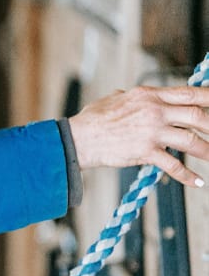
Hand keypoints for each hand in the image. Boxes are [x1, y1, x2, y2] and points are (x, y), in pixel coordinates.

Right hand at [68, 86, 208, 186]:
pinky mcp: (145, 151)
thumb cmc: (94, 118)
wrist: (79, 138)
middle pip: (198, 116)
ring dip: (208, 152)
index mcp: (149, 95)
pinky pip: (173, 165)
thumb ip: (135, 97)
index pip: (189, 93)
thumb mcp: (116, 98)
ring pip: (191, 141)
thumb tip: (140, 96)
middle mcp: (154, 111)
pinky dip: (188, 176)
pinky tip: (197, 181)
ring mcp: (151, 132)